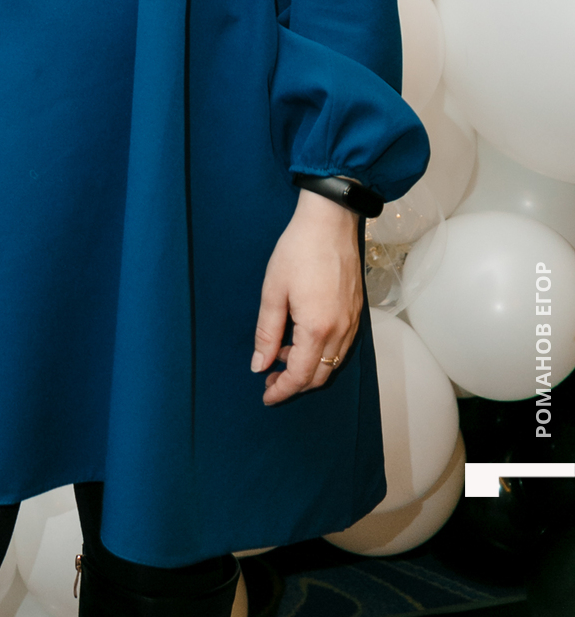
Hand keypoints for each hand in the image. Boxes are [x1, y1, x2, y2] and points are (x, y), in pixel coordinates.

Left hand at [251, 189, 362, 405]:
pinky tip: (302, 338)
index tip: (266, 396)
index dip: (282, 390)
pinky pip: (341, 346)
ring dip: (308, 367)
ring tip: (281, 354)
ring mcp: (352, 322)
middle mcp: (340, 331)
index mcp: (318, 329)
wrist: (330, 221)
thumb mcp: (273, 289)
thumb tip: (259, 365)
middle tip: (269, 376)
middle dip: (294, 383)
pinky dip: (322, 352)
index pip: (300, 375)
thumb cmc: (298, 250)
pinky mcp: (357, 312)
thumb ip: (267, 331)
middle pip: (320, 375)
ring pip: (333, 363)